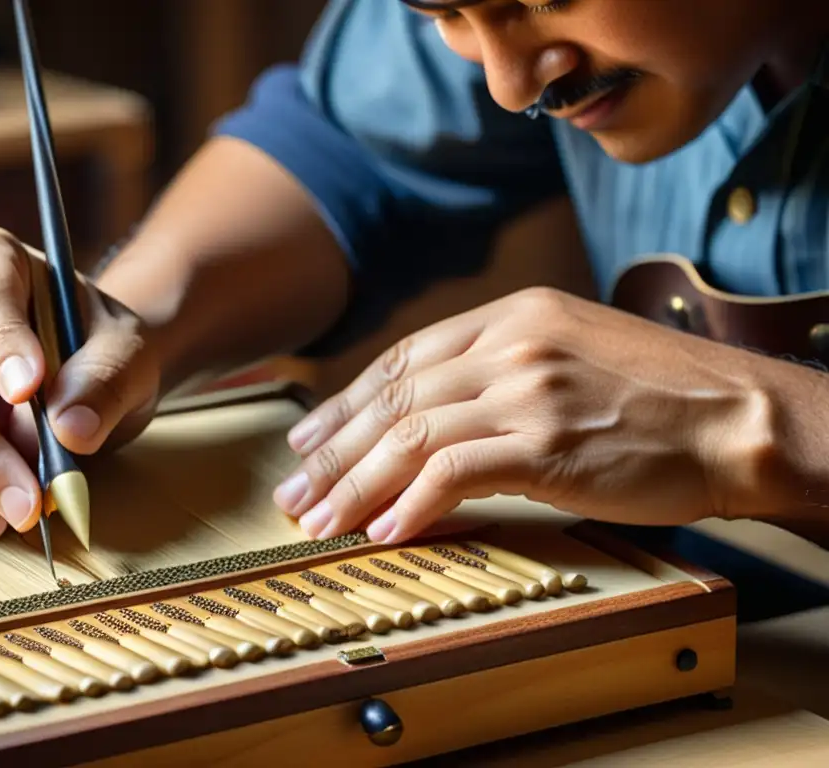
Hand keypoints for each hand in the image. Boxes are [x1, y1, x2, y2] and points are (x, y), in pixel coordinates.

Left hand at [273, 287, 781, 542]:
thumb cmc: (663, 395)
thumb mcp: (573, 352)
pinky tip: (388, 530)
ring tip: (323, 520)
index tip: (311, 438)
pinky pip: (455, 471)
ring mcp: (529, 391)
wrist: (742, 417)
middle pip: (394, 398)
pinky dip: (413, 503)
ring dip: (357, 484)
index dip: (347, 402)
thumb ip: (503, 370)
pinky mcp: (549, 443)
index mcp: (513, 315)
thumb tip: (436, 417)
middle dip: (334, 450)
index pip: (403, 358)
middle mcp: (511, 344)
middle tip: (296, 490)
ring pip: (411, 435)